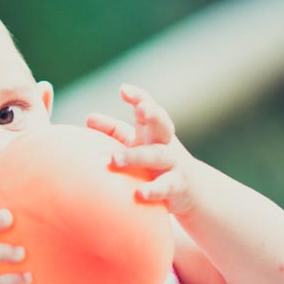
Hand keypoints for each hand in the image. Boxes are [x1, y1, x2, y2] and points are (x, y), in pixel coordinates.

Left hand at [87, 83, 197, 214]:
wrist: (195, 190)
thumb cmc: (156, 163)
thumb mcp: (137, 144)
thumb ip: (114, 131)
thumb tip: (89, 118)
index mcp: (155, 131)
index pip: (149, 108)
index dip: (139, 97)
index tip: (124, 90)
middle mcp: (166, 143)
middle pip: (162, 125)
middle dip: (153, 115)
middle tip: (140, 110)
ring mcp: (175, 164)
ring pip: (158, 156)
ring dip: (137, 155)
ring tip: (115, 158)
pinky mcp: (178, 186)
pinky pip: (166, 187)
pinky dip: (154, 190)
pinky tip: (139, 193)